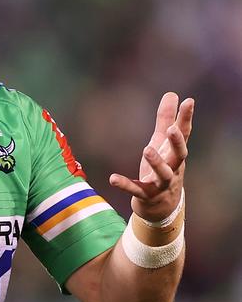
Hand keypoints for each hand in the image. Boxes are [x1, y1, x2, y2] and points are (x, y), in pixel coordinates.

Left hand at [109, 92, 193, 221]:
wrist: (163, 208)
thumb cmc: (164, 169)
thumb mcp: (163, 144)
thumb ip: (166, 119)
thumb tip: (172, 94)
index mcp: (175, 154)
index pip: (184, 134)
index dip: (186, 118)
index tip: (189, 101)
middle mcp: (173, 168)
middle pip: (180, 155)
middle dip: (177, 143)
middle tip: (171, 130)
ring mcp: (161, 184)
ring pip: (163, 174)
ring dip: (156, 162)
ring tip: (146, 149)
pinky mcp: (147, 196)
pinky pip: (137, 190)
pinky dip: (125, 184)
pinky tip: (112, 178)